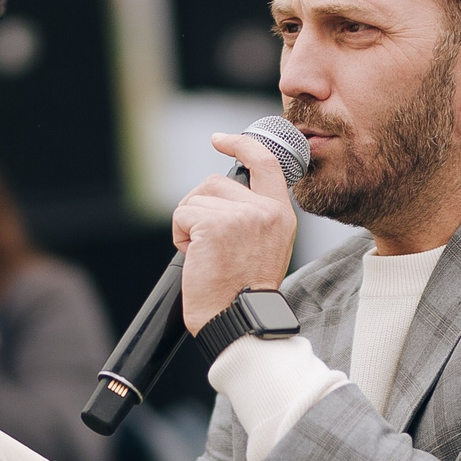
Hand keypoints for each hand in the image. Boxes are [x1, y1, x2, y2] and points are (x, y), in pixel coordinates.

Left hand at [173, 131, 298, 333]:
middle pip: (214, 183)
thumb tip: (223, 196)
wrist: (239, 320)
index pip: (265, 163)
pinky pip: (182, 215)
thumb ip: (254, 217)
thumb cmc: (245, 295)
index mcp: (280, 215)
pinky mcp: (213, 223)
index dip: (241, 145)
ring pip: (195, 200)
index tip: (221, 140)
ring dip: (190, 225)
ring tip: (206, 255)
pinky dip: (180, 236)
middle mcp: (264, 210)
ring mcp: (240, 214)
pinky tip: (196, 258)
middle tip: (209, 246)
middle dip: (200, 209)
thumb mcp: (266, 247)